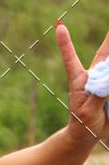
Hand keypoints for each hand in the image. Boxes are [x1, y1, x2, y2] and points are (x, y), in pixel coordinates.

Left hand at [58, 22, 108, 143]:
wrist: (87, 136)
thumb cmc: (83, 124)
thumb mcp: (87, 112)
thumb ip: (98, 93)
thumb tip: (108, 76)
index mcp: (80, 80)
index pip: (71, 59)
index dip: (66, 44)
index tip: (59, 28)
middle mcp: (94, 76)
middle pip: (104, 53)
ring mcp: (106, 81)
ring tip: (106, 75)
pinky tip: (108, 88)